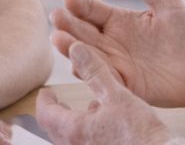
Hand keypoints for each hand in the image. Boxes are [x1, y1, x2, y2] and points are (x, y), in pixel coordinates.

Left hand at [37, 42, 169, 144]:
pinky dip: (88, 134)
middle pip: (55, 129)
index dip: (45, 100)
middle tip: (59, 101)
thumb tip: (77, 49)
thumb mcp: (117, 95)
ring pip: (71, 139)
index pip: (46, 114)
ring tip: (88, 109)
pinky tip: (107, 125)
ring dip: (73, 123)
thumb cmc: (140, 132)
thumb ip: (95, 71)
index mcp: (74, 130)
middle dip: (57, 112)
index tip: (47, 91)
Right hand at [49, 0, 184, 108]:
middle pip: (84, 31)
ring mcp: (116, 63)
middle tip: (56, 17)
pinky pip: (102, 77)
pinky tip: (77, 65)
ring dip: (71, 47)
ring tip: (59, 39)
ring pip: (87, 54)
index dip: (80, 3)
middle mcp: (112, 41)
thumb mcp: (167, 3)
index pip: (93, 10)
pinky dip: (89, 71)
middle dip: (68, 24)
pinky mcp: (124, 84)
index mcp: (119, 20)